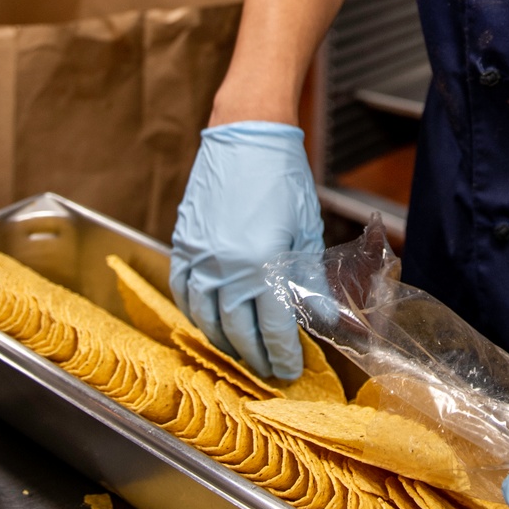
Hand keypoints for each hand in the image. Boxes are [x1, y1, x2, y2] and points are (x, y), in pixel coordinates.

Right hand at [170, 121, 323, 380]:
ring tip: (241, 352)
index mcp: (263, 266)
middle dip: (255, 357)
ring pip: (205, 318)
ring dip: (224, 341)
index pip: (271, 330)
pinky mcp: (183, 243)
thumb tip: (325, 320)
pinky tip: (208, 320)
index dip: (282, 356)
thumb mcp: (307, 231)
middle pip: (237, 332)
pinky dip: (195, 312)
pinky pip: (182, 291)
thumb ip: (312, 281)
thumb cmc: (283, 179)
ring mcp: (200, 257)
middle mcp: (226, 268)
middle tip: (268, 370)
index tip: (289, 372)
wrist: (247, 136)